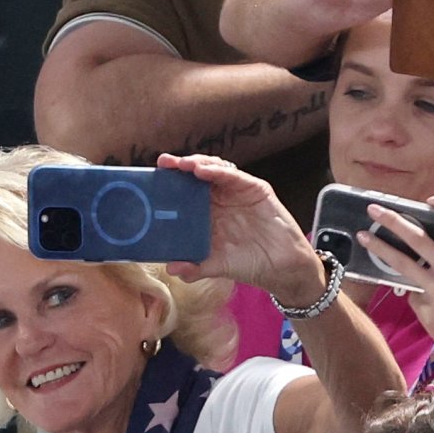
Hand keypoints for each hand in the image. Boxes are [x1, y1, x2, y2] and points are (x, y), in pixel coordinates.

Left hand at [159, 154, 325, 304]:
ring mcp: (236, 192)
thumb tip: (171, 269)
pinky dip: (218, 171)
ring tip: (182, 164)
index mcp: (207, 214)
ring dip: (197, 163)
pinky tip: (203, 170)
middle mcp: (220, 199)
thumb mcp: (216, 266)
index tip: (152, 179)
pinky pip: (234, 175)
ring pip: (214, 169)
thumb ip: (195, 267)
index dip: (169, 184)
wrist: (281, 268)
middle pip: (196, 177)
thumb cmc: (248, 263)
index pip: (184, 193)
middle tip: (163, 163)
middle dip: (179, 167)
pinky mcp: (254, 189)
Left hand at [358, 195, 433, 387]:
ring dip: (379, 247)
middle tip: (373, 208)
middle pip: (418, 237)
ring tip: (363, 235)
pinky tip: (410, 287)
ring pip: (401, 261)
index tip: (430, 200)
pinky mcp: (422, 304)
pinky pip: (411, 288)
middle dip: (393, 219)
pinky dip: (410, 285)